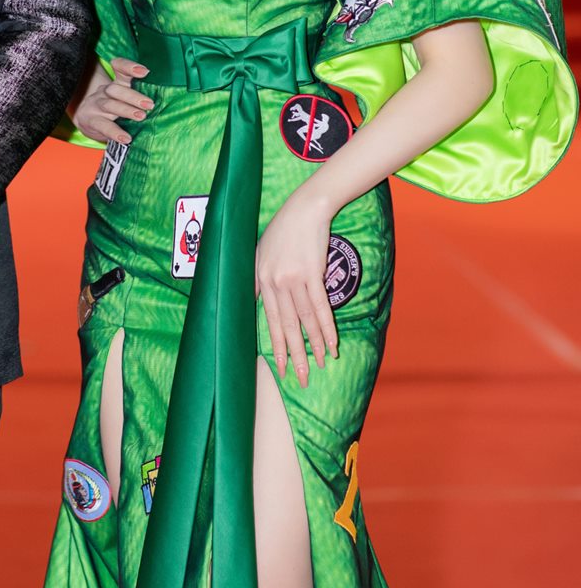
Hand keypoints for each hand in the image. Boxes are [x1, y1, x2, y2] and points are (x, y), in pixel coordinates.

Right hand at [73, 58, 153, 144]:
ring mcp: (96, 106)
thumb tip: (168, 104)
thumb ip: (141, 98)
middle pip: (116, 89)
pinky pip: (102, 126)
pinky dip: (114, 132)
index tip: (145, 72)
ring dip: (126, 110)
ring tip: (141, 117)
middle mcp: (105, 92)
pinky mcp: (91, 121)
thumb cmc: (114, 109)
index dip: (129, 67)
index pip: (119, 68)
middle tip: (149, 104)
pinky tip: (126, 138)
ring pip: (109, 105)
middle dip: (133, 96)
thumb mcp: (125, 99)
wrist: (87, 119)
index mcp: (117, 84)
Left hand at [255, 186, 337, 387]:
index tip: (280, 368)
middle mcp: (274, 282)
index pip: (269, 321)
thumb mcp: (261, 252)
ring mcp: (294, 278)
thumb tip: (254, 302)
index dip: (276, 346)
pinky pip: (321, 306)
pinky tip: (332, 344)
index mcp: (261, 279)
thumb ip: (257, 279)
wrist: (304, 209)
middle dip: (294, 355)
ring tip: (319, 365)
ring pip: (305, 320)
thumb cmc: (283, 229)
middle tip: (301, 379)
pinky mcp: (313, 273)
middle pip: (286, 326)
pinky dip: (327, 327)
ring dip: (314, 345)